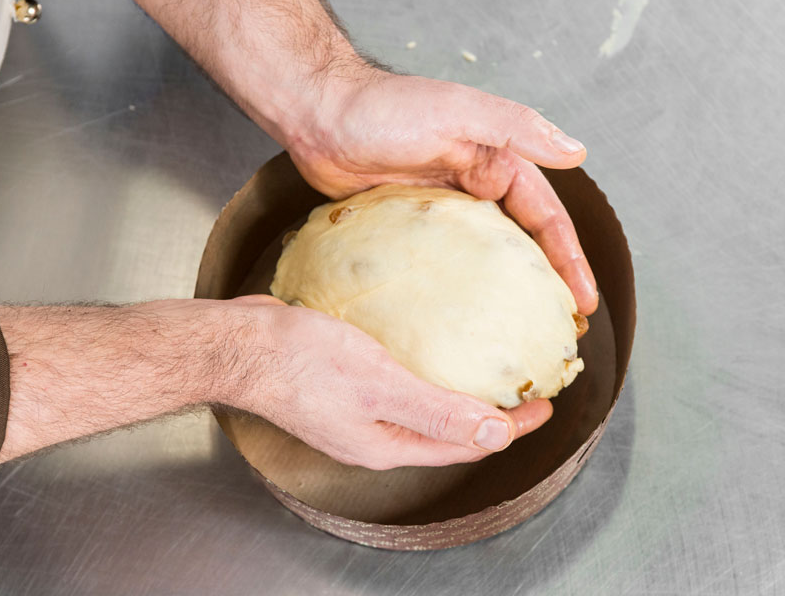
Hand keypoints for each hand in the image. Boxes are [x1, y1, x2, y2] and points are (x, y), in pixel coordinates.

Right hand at [0, 297, 551, 468]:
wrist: (239, 344)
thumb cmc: (299, 364)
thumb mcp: (380, 385)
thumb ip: (438, 412)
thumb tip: (494, 433)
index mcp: (387, 444)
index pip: (466, 443)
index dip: (510, 427)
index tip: (545, 404)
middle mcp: (376, 435)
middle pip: (450, 430)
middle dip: (491, 412)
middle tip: (526, 383)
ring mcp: (359, 411)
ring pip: (427, 406)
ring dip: (461, 388)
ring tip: (491, 362)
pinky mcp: (347, 385)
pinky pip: (402, 381)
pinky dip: (428, 366)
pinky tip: (435, 339)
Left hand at [130, 0, 597, 314]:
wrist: (317, 116)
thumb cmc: (385, 109)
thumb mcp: (457, 112)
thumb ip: (515, 131)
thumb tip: (576, 152)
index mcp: (497, 164)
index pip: (546, 220)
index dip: (569, 261)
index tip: (582, 303)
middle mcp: (477, 188)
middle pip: (523, 245)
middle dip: (547, 287)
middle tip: (560, 334)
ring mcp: (444, 210)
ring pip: (486, 260)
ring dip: (506, 295)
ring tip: (518, 336)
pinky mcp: (410, 226)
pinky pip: (443, 264)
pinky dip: (458, 290)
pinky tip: (459, 320)